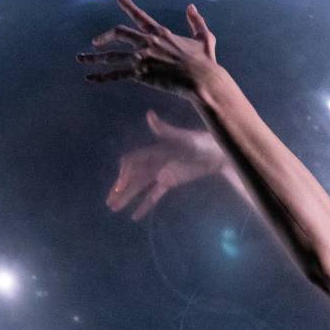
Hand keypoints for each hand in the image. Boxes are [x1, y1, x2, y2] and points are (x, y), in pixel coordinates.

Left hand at [77, 0, 219, 97]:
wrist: (203, 79)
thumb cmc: (206, 62)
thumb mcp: (205, 38)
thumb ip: (197, 21)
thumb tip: (192, 7)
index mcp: (161, 33)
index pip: (140, 16)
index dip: (129, 6)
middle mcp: (147, 42)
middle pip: (118, 33)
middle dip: (104, 37)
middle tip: (95, 43)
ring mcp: (142, 57)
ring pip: (111, 56)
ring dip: (94, 58)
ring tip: (81, 59)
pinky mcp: (140, 73)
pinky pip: (116, 74)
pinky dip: (101, 77)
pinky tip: (90, 79)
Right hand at [107, 109, 227, 220]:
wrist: (219, 153)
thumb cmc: (202, 143)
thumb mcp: (185, 139)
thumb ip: (166, 130)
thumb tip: (149, 114)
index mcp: (154, 151)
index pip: (133, 162)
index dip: (125, 173)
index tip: (120, 185)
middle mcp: (154, 162)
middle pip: (132, 177)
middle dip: (120, 189)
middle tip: (109, 202)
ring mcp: (161, 173)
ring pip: (140, 187)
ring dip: (127, 197)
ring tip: (114, 208)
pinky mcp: (169, 182)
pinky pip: (154, 194)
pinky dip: (145, 204)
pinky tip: (135, 216)